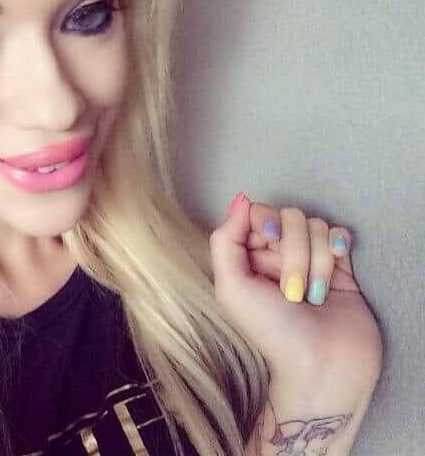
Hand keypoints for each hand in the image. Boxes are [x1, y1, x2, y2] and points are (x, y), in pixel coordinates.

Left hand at [208, 192, 382, 393]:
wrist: (322, 366)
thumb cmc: (271, 331)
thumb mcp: (232, 287)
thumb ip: (226, 240)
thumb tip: (239, 199)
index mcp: (248, 258)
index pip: (257, 214)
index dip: (267, 223)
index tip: (269, 243)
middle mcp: (276, 255)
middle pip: (289, 217)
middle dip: (294, 250)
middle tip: (292, 290)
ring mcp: (309, 259)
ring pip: (316, 226)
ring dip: (316, 261)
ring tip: (312, 297)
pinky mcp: (339, 267)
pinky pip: (339, 234)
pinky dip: (338, 246)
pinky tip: (337, 269)